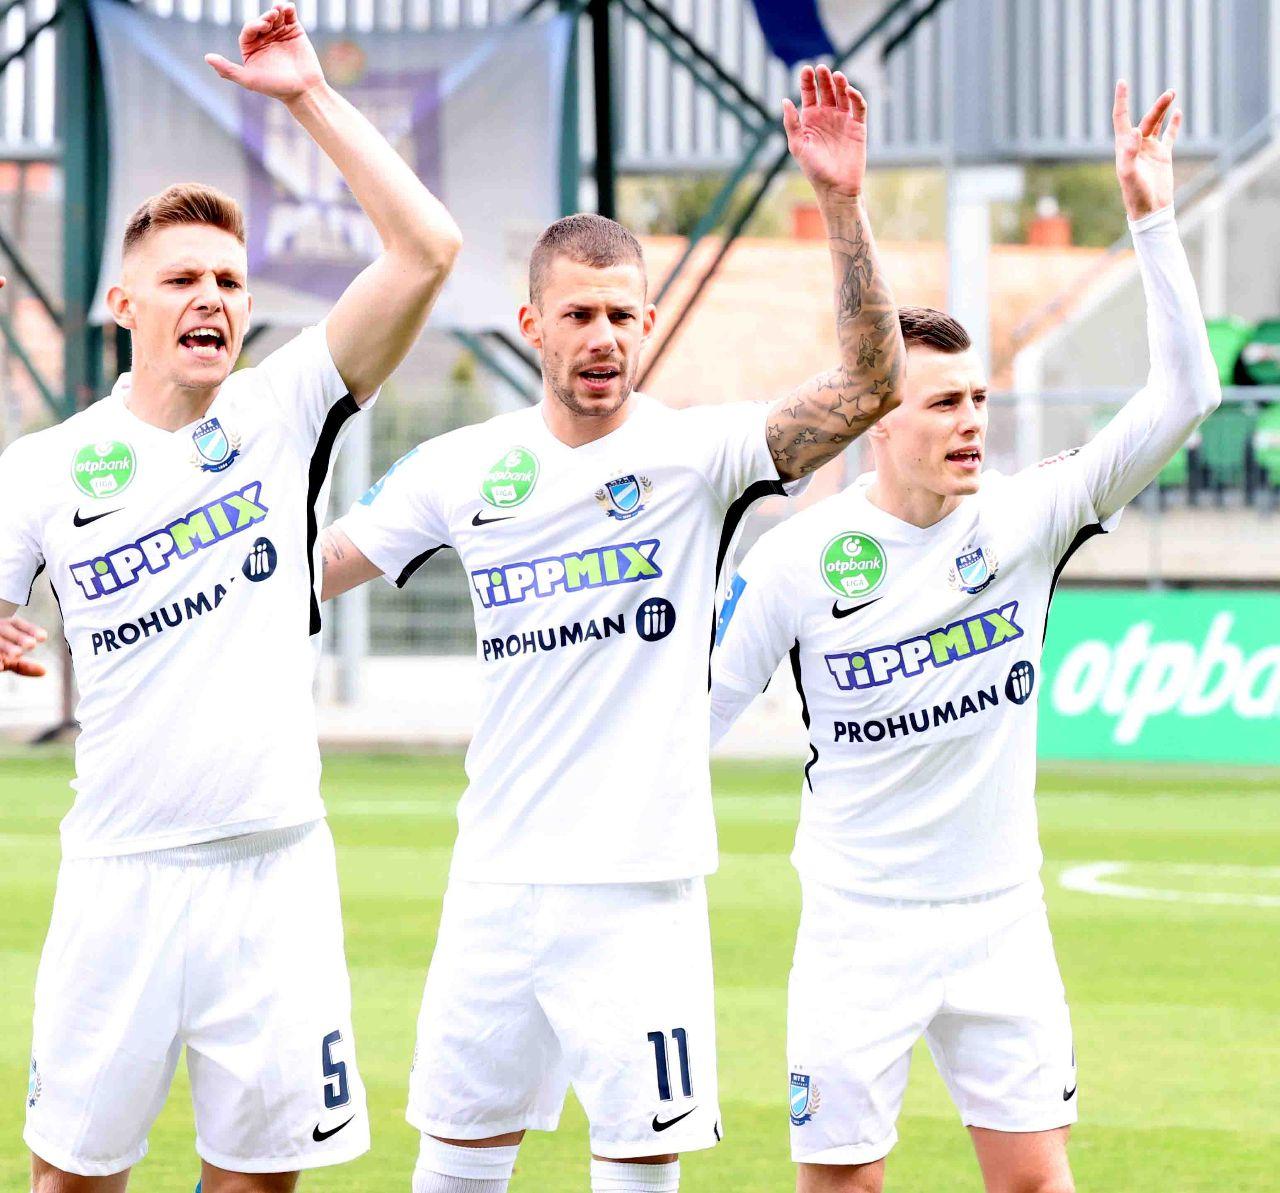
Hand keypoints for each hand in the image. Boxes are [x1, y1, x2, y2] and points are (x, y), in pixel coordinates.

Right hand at [0, 615, 46, 677]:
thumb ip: (23, 665)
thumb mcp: (7, 659)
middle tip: (31, 644)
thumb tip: (43, 671)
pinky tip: (0, 666)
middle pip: (4, 629)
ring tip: (16, 654)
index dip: (30, 628)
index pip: (16, 624)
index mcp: (3, 627)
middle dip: (18, 636)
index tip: (43, 637)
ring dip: (5, 645)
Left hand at [205, 3, 324, 104]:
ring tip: (279, 10)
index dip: (254, 25)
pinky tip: (287, 7)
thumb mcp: (249, 80)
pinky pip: (289, 16)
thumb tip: (207, 57)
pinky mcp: (295, 32)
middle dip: (265, 17)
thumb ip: (228, 70)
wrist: (303, 90)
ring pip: (275, 16)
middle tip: (271, 18)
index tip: (262, 26)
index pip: (248, 30)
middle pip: (261, 21)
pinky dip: (288, 9)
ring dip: (276, 11)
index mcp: (252, 48)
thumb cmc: (276, 87)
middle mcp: (265, 40)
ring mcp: (280, 34)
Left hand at [783, 65, 868, 202]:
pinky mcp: (858, 126)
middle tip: (821, 68)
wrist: (835, 187)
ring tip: (836, 75)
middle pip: (826, 90)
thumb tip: (784, 100)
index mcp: (810, 119)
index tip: (806, 69)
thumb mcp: (798, 146)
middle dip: (824, 78)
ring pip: (842, 94)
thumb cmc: (814, 170)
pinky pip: (858, 107)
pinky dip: (855, 97)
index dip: (808, 80)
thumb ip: (792, 123)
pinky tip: (849, 91)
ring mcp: (843, 120)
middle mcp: (827, 116)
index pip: (809, 94)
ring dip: (840, 83)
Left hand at [1113, 80, 1179, 220]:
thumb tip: (1135, 132)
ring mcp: (1149, 150)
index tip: (1122, 81)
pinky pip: (1168, 136)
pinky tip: (1178, 113)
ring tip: (1172, 93)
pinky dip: (1173, 124)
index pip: (1121, 118)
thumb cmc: (1135, 194)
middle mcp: (1136, 146)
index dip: (1121, 100)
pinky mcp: (1162, 156)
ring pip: (1156, 123)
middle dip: (1157, 106)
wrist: (1150, 209)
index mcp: (1124, 147)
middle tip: (1170, 93)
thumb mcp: (1130, 174)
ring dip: (1163, 109)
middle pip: (1145, 119)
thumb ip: (1130, 154)